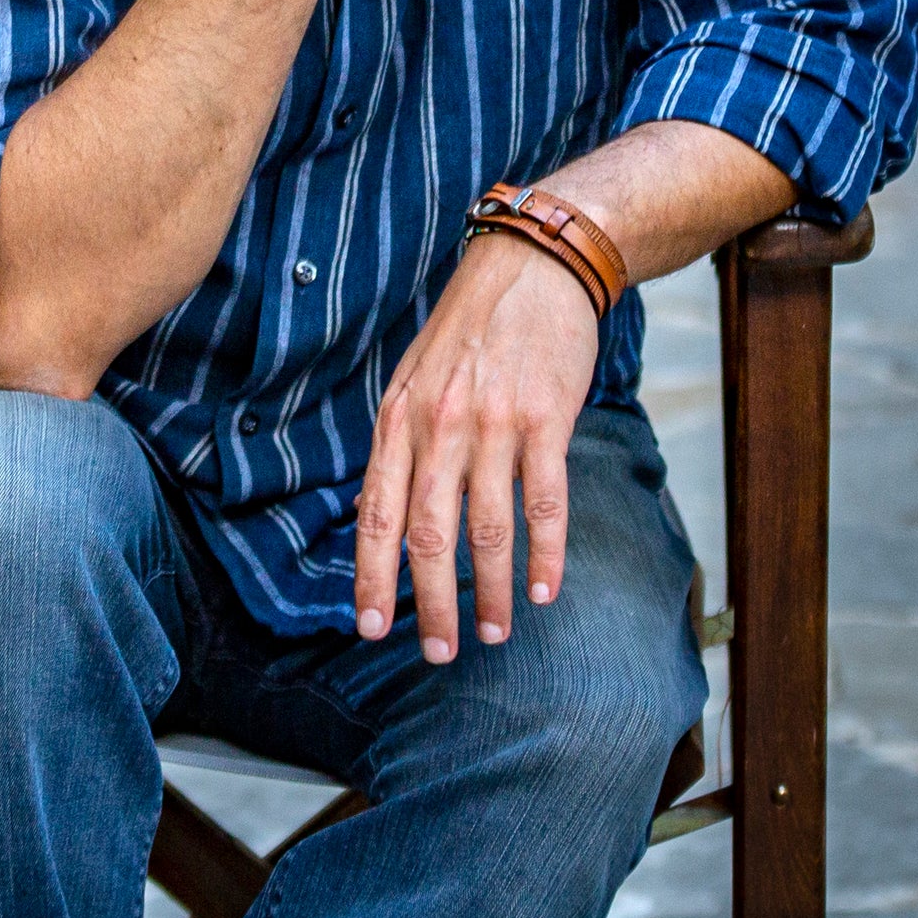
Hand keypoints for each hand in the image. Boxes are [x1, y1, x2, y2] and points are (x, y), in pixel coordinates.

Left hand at [354, 233, 598, 660]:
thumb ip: (404, 442)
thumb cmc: (471, 327)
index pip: (375, 511)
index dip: (371, 575)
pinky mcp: (546, 418)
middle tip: (438, 652)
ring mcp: (494, 422)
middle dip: (430, 603)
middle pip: (428, 534)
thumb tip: (393, 520)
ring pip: (487, 529)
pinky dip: (546, 554)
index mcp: (400, 417)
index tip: (369, 628)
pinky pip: (544, 502)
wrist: (533, 265)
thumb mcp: (416, 377)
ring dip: (492, 591)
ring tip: (496, 631)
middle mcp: (439, 424)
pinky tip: (547, 590)